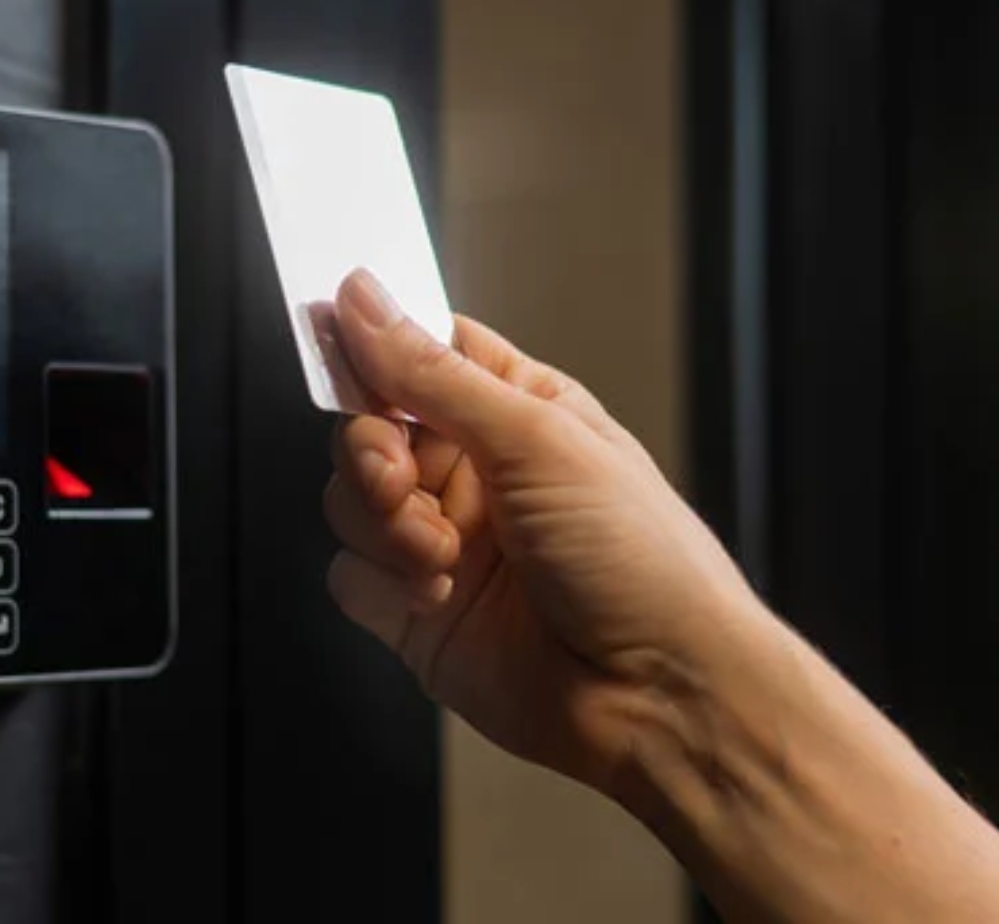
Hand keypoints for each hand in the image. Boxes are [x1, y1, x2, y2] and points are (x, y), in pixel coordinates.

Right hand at [321, 269, 753, 794]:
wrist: (661, 696)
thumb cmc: (645, 564)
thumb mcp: (540, 440)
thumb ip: (435, 374)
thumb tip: (366, 302)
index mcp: (517, 412)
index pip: (421, 351)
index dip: (373, 345)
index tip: (337, 342)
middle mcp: (476, 474)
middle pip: (368, 428)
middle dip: (370, 450)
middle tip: (397, 475)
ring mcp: (445, 544)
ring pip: (348, 502)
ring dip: (382, 524)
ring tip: (443, 553)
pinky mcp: (418, 614)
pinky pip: (349, 576)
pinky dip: (381, 582)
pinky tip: (438, 595)